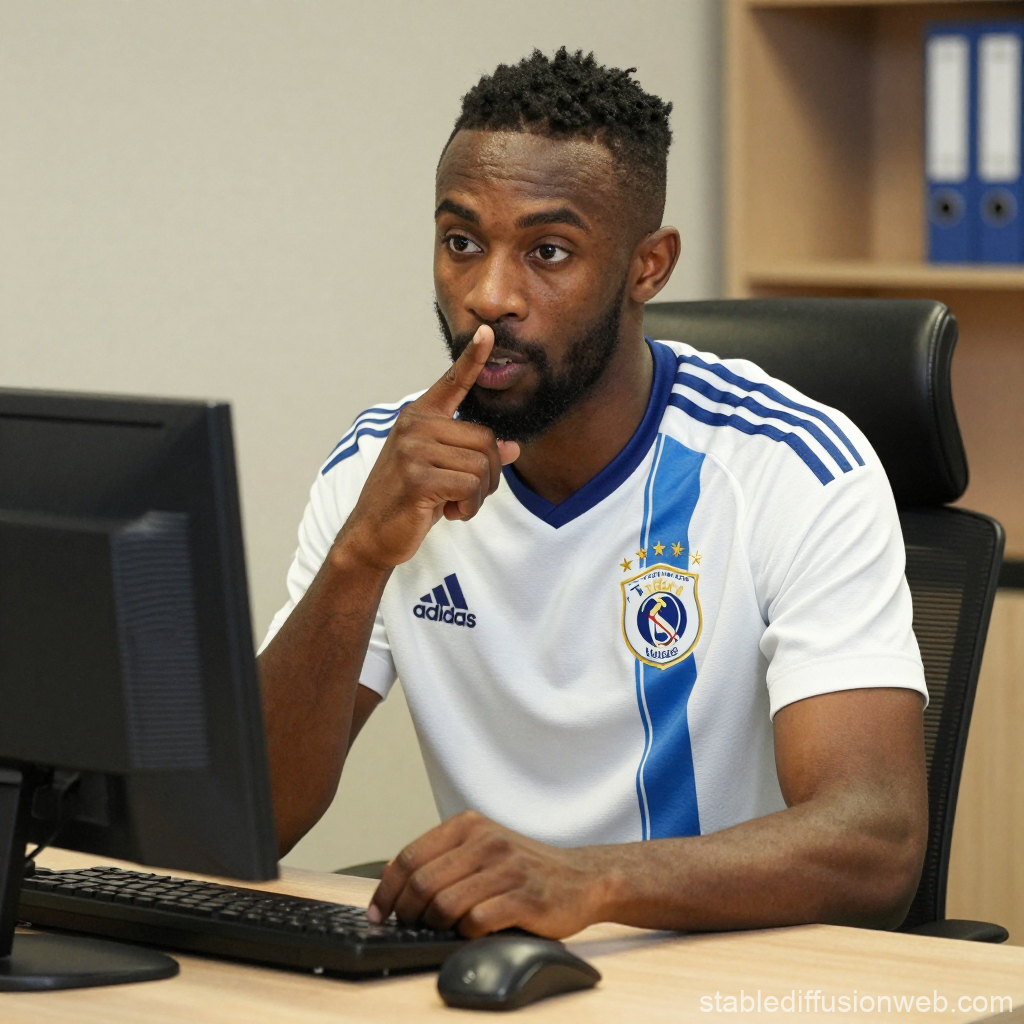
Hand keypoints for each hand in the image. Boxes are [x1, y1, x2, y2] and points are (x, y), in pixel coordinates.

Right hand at [338, 325, 519, 568]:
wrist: (372, 534)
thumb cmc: (408, 500)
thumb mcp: (443, 471)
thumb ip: (472, 454)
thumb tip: (513, 448)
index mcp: (420, 417)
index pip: (452, 383)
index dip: (472, 358)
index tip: (488, 332)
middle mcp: (415, 425)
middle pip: (486, 440)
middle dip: (489, 476)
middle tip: (465, 494)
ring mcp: (414, 449)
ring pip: (482, 466)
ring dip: (478, 495)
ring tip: (453, 503)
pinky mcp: (417, 476)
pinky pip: (470, 486)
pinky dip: (468, 507)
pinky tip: (448, 513)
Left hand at [366, 811, 612, 938]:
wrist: (582, 877)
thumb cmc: (524, 867)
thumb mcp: (482, 847)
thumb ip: (442, 857)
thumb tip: (390, 880)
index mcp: (469, 825)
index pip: (409, 857)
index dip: (387, 890)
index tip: (378, 913)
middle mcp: (486, 840)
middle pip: (422, 882)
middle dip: (408, 912)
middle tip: (410, 926)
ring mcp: (506, 868)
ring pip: (445, 904)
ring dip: (436, 925)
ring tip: (444, 929)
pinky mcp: (525, 897)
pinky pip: (476, 921)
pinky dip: (467, 933)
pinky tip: (474, 931)